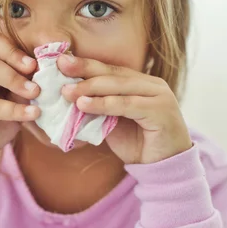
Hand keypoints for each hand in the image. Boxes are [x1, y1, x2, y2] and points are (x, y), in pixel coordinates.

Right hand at [0, 29, 40, 160]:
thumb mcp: (9, 99)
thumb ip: (21, 86)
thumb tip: (46, 76)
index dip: (12, 46)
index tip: (33, 63)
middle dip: (15, 57)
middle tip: (36, 72)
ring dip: (15, 78)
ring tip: (36, 92)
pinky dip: (15, 109)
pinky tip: (33, 113)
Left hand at [58, 55, 191, 164]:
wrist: (166, 167)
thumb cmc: (138, 144)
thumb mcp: (113, 122)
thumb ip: (97, 108)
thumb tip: (68, 97)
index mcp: (141, 83)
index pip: (110, 69)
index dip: (85, 64)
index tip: (61, 60)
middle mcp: (152, 84)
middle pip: (113, 73)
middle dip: (84, 69)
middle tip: (60, 67)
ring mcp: (159, 96)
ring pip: (119, 86)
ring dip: (90, 88)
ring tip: (67, 91)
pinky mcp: (161, 111)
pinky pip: (127, 104)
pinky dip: (104, 104)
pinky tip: (84, 105)